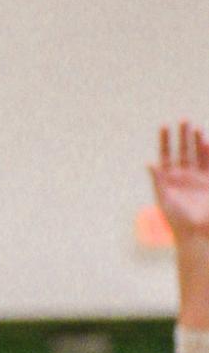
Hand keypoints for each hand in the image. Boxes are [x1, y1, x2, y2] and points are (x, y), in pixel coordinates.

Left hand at [151, 122, 208, 243]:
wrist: (197, 233)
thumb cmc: (178, 219)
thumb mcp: (164, 200)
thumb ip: (158, 181)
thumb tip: (149, 163)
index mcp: (168, 179)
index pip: (166, 155)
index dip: (165, 141)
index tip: (164, 126)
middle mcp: (183, 176)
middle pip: (183, 151)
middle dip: (182, 136)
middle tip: (183, 120)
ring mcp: (198, 177)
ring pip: (198, 153)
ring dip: (196, 140)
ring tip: (194, 126)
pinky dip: (208, 152)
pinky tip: (206, 141)